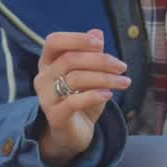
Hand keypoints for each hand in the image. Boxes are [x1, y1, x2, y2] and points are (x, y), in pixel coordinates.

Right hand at [32, 29, 130, 166]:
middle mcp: (43, 78)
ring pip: (75, 78)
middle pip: (70, 59)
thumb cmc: (81, 100)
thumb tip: (97, 32)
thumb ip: (91, 54)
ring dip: (105, 78)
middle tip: (122, 67)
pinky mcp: (55, 115)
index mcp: (48, 63)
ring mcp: (46, 97)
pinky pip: (74, 101)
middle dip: (100, 60)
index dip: (77, 39)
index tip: (100, 44)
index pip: (54, 41)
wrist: (72, 134)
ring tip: (124, 82)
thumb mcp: (90, 74)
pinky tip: (110, 95)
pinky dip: (95, 95)